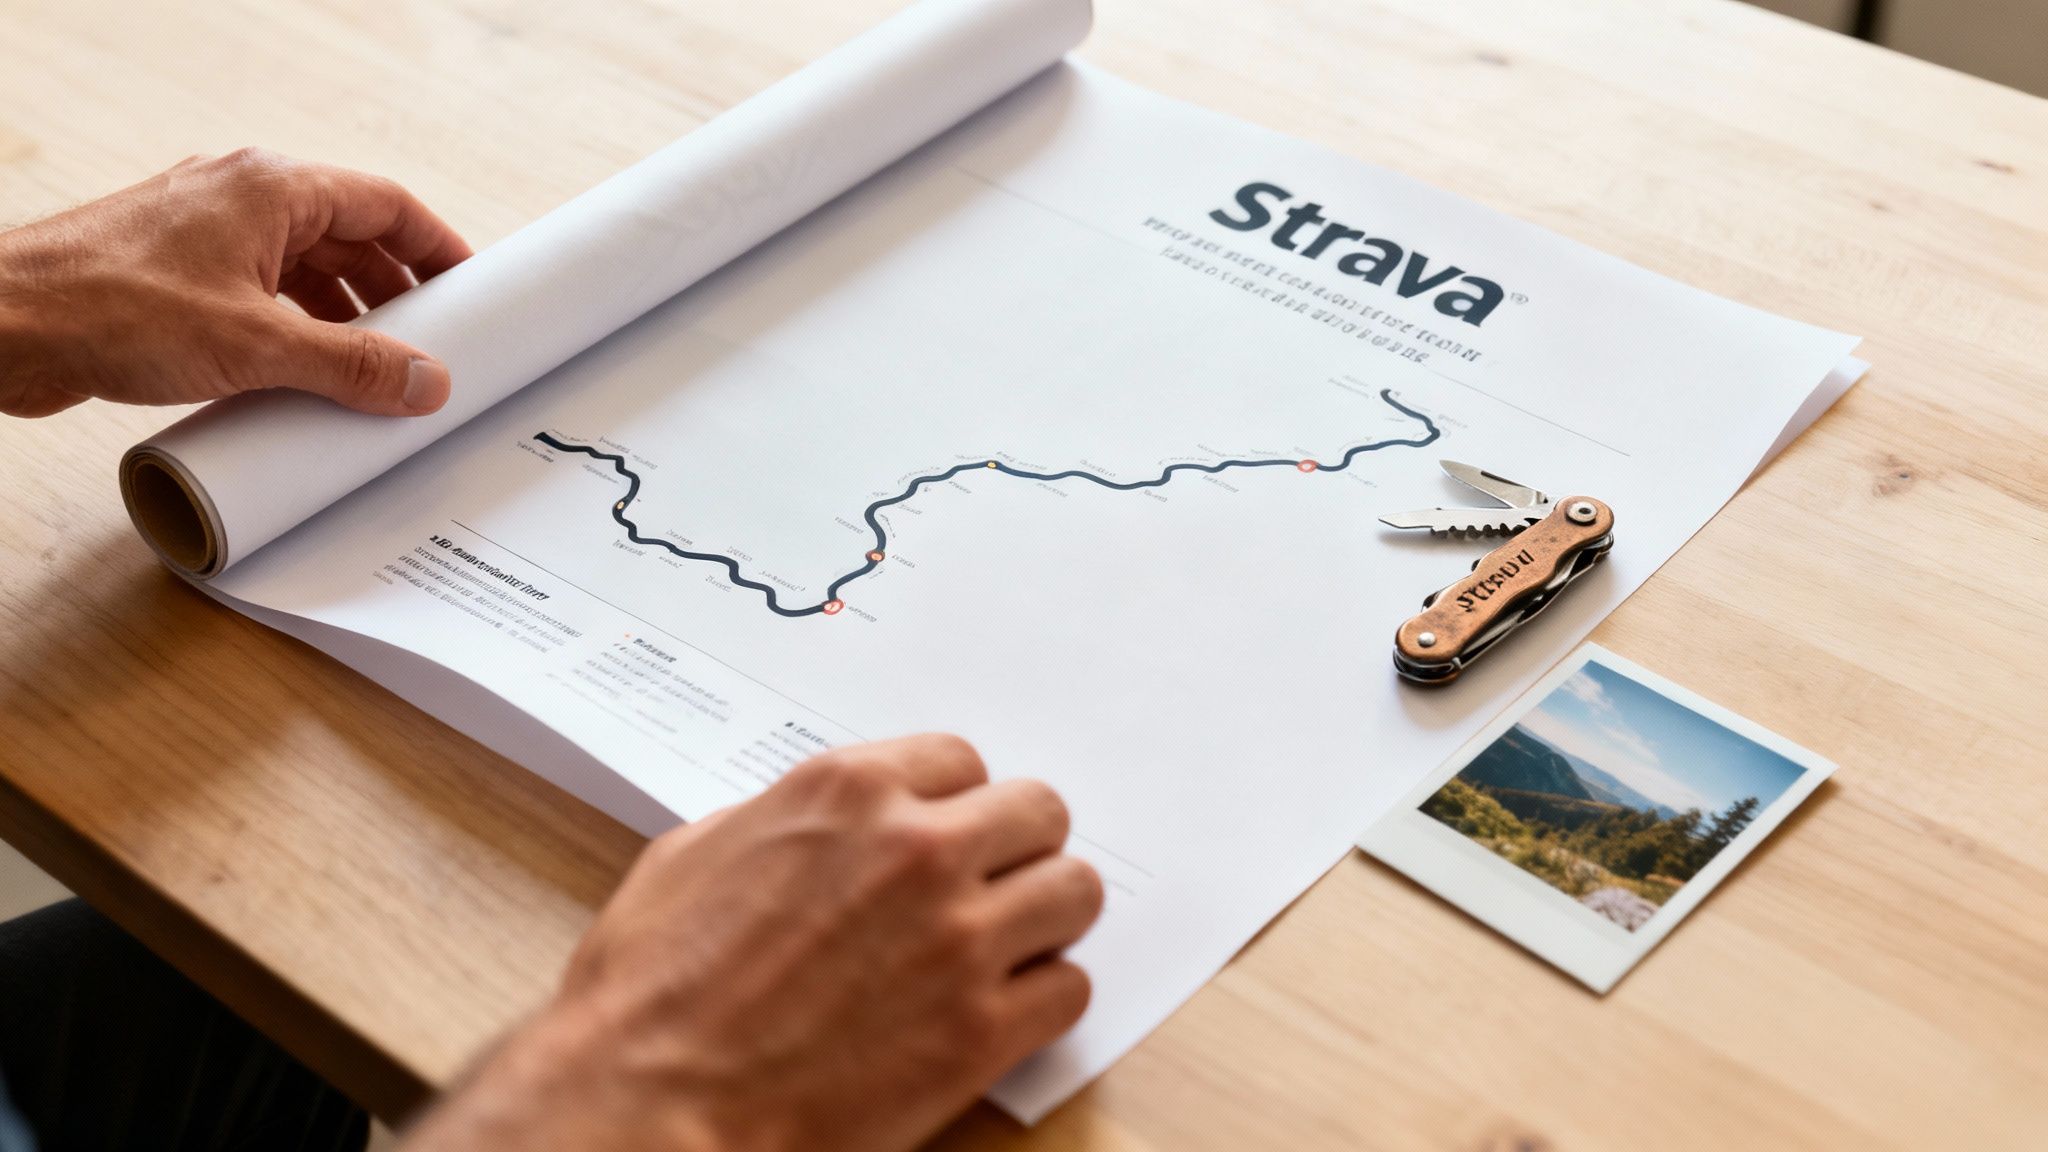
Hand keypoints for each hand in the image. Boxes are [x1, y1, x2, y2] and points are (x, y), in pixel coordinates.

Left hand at [0, 148, 470, 417]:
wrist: (1, 324)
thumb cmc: (110, 306)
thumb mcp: (257, 344)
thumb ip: (353, 366)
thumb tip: (427, 380)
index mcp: (272, 187)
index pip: (387, 206)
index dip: (439, 249)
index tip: (476, 290)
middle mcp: (242, 198)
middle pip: (349, 238)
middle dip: (397, 294)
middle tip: (435, 344)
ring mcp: (206, 236)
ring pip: (304, 269)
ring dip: (347, 317)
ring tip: (379, 372)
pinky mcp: (176, 278)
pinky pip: (263, 296)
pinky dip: (298, 330)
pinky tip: (307, 377)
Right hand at [402, 735, 1102, 1151]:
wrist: (648, 1108)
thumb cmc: (648, 994)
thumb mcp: (692, 857)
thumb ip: (781, 824)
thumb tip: (821, 832)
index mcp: (847, 794)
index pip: (963, 761)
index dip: (954, 804)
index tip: (946, 836)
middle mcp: (917, 850)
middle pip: (1038, 813)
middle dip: (1016, 850)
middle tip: (989, 888)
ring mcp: (959, 939)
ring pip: (1076, 892)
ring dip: (1046, 919)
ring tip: (1006, 950)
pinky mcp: (982, 1032)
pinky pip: (1070, 990)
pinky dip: (1043, 1001)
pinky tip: (998, 1014)